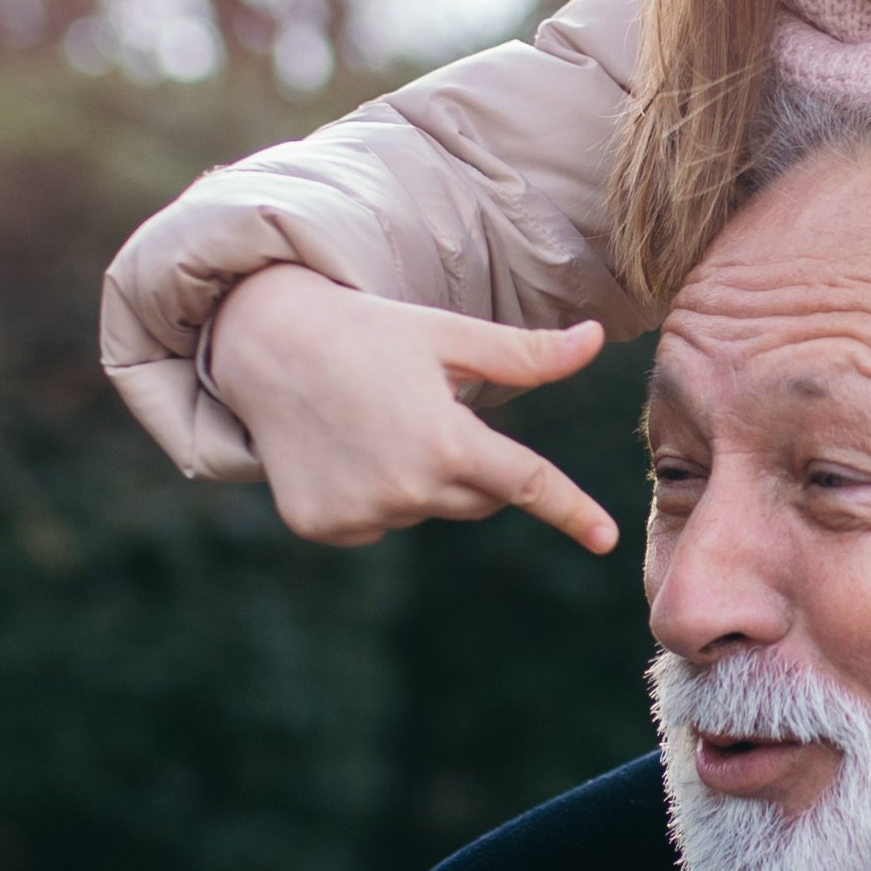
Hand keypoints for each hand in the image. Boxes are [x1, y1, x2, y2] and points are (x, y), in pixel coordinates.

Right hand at [209, 264, 617, 551]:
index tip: (607, 539)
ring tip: (373, 422)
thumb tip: (593, 340)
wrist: (263, 344)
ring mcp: (363, 515)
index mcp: (447, 442)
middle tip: (423, 409)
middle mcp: (408, 489)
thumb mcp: (448, 335)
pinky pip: (377, 522)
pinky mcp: (326, 527)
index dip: (572, 511)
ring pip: (426, 509)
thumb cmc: (368, 331)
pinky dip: (372, 494)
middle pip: (477, 498)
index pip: (528, 484)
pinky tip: (341, 449)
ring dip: (419, 477)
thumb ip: (525, 354)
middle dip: (470, 462)